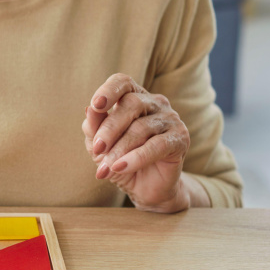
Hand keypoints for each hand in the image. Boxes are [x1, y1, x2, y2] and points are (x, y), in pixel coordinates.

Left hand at [82, 73, 190, 212]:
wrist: (146, 186)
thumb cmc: (120, 159)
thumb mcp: (100, 145)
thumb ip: (94, 127)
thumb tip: (89, 110)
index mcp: (133, 96)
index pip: (122, 82)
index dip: (109, 90)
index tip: (95, 105)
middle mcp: (155, 103)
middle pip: (131, 104)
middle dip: (109, 129)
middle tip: (96, 150)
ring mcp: (170, 119)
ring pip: (141, 128)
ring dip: (119, 150)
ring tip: (105, 168)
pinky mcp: (181, 139)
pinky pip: (157, 146)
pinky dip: (136, 158)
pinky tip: (120, 168)